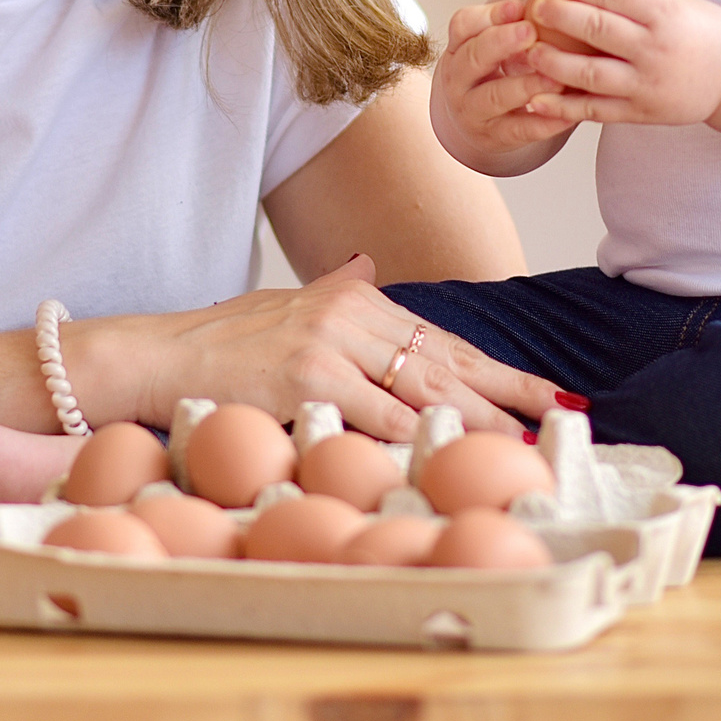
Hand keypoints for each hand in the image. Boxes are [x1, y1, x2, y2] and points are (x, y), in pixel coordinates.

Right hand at [105, 255, 557, 440]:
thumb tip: (368, 264)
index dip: (494, 368)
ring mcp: (330, 346)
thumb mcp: (285, 302)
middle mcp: (350, 313)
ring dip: (477, 423)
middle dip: (508, 392)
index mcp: (353, 297)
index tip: (539, 391)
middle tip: (560, 413)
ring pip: (424, 390)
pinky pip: (377, 419)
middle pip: (447, 360)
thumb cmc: (220, 342)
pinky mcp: (309, 380)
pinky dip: (418, 440)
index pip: (440, 338)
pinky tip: (453, 456)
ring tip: (522, 446)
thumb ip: (335, 291)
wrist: (160, 354)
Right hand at [437, 0, 576, 160]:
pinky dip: (544, 122)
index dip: (490, 15)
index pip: (463, 25)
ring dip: (525, 86)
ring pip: (495, 96)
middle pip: (473, 57)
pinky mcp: (494, 137)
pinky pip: (518, 130)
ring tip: (555, 78)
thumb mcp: (494, 44)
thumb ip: (515, 23)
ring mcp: (473, 110)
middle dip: (502, 43)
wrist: (475, 121)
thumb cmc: (493, 73)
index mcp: (460, 47)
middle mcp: (460, 78)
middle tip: (531, 32)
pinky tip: (567, 114)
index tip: (518, 7)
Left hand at [522, 0, 720, 126]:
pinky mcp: (641, 112)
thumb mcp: (675, 3)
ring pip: (591, 74)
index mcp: (664, 14)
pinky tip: (537, 101)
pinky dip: (564, 107)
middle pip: (598, 30)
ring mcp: (647, 83)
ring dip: (554, 63)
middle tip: (534, 10)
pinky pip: (596, 110)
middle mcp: (655, 49)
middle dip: (560, 17)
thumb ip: (633, 0)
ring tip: (530, 53)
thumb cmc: (701, 32)